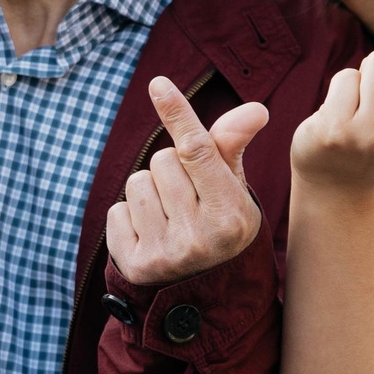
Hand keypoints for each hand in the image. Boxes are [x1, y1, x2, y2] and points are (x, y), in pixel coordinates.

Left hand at [105, 77, 270, 287]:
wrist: (206, 289)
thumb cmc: (219, 223)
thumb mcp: (233, 189)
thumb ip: (231, 147)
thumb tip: (256, 109)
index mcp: (231, 214)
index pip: (198, 151)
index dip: (178, 114)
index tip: (158, 84)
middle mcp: (200, 237)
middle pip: (163, 160)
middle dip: (171, 170)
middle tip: (187, 199)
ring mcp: (167, 254)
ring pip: (137, 182)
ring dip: (149, 192)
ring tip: (169, 217)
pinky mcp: (136, 265)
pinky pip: (116, 209)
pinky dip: (129, 216)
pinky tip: (151, 235)